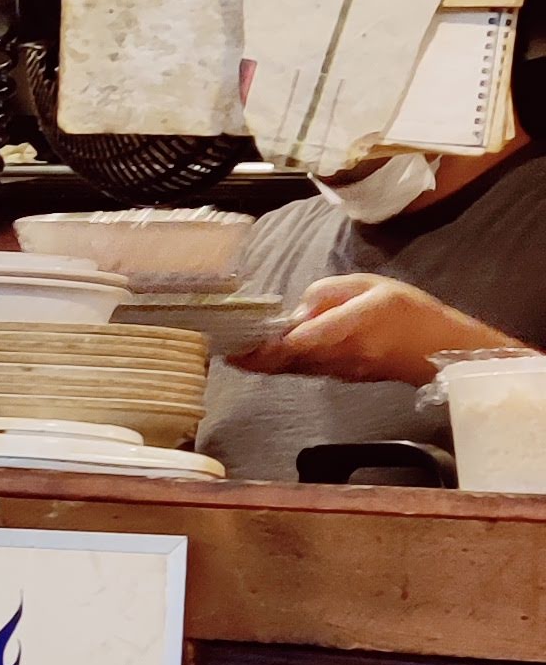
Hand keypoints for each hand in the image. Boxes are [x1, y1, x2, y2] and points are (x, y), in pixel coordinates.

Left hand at [225, 272, 522, 384]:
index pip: (304, 340)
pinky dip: (283, 365)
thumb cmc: (409, 310)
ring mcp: (343, 370)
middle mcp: (344, 353)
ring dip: (264, 363)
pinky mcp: (344, 378)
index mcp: (354, 324)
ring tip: (235, 351)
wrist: (442, 350)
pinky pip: (307, 371)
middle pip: (289, 359)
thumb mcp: (371, 285)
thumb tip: (296, 312)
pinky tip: (264, 357)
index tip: (239, 343)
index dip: (269, 346)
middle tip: (223, 348)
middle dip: (255, 355)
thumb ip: (329, 293)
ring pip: (295, 368)